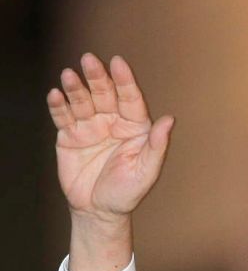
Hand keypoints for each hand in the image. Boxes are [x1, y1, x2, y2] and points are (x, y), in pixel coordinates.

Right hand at [48, 53, 173, 222]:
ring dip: (75, 87)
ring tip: (68, 75)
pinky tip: (55, 94)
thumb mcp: (147, 171)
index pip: (130, 98)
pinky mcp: (69, 136)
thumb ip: (157, 145)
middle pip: (104, 93)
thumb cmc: (128, 192)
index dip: (124, 80)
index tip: (118, 62)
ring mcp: (90, 127)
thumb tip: (169, 119)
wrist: (99, 211)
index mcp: (135, 126)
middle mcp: (112, 121)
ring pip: (82, 101)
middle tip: (89, 59)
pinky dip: (58, 105)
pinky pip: (63, 117)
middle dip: (97, 76)